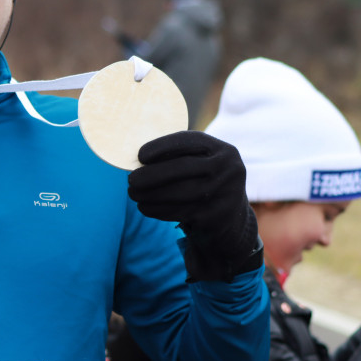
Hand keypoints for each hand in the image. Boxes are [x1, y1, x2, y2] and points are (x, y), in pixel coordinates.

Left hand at [128, 131, 260, 281]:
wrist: (230, 219)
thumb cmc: (205, 183)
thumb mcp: (202, 165)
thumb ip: (178, 157)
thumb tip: (137, 160)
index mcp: (223, 150)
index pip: (190, 141)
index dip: (162, 146)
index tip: (140, 155)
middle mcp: (229, 169)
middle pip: (182, 168)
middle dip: (151, 174)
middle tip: (130, 180)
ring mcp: (225, 194)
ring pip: (179, 193)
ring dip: (150, 195)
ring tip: (133, 195)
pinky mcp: (216, 217)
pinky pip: (180, 212)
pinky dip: (158, 210)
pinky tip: (145, 207)